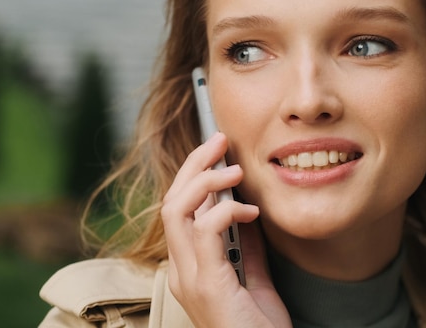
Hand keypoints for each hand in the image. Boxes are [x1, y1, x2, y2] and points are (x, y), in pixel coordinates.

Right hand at [161, 132, 290, 327]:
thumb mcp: (254, 279)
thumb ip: (245, 246)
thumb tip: (244, 211)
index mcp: (190, 267)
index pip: (178, 210)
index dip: (193, 177)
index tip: (217, 154)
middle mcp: (181, 270)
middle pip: (170, 202)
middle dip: (193, 165)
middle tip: (218, 141)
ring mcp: (189, 278)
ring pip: (176, 210)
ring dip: (204, 181)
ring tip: (232, 168)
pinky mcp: (206, 284)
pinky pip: (204, 231)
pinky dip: (226, 211)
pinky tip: (249, 210)